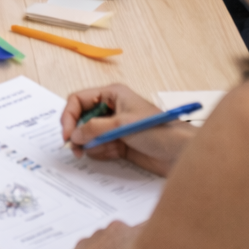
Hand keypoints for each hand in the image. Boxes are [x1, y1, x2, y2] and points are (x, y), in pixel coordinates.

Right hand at [61, 84, 195, 176]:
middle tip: (76, 150)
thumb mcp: (122, 125)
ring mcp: (114, 127)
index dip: (69, 116)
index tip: (66, 135)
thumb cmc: (159, 131)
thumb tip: (73, 136)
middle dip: (78, 134)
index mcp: (112, 94)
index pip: (78, 100)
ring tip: (106, 150)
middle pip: (81, 119)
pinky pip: (99, 148)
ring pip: (88, 136)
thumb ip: (94, 129)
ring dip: (92, 145)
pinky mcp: (119, 143)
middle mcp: (111, 109)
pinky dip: (101, 153)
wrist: (181, 154)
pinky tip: (115, 153)